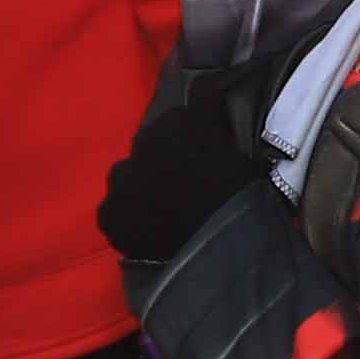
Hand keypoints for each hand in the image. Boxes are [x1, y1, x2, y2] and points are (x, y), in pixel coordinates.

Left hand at [98, 91, 270, 268]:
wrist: (223, 256)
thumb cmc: (247, 205)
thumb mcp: (251, 161)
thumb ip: (229, 138)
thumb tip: (225, 126)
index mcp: (184, 122)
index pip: (197, 102)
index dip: (206, 121)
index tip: (216, 131)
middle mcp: (144, 142)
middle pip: (156, 139)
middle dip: (171, 152)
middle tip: (191, 178)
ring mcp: (121, 180)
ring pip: (129, 174)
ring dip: (145, 183)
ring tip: (166, 207)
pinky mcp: (108, 214)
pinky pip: (117, 209)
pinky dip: (131, 215)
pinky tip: (150, 229)